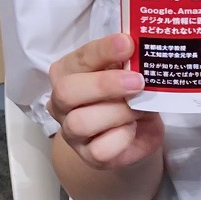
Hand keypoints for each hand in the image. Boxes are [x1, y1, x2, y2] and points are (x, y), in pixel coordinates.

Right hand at [48, 34, 163, 169]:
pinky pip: (100, 149)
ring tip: (139, 107)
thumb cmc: (127, 93)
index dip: (103, 50)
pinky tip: (133, 128)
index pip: (79, 58)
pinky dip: (123, 137)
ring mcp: (71, 131)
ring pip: (80, 122)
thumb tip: (138, 46)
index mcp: (66, 72)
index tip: (127, 43)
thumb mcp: (127, 71)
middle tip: (137, 81)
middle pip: (66, 92)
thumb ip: (126, 60)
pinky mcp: (88, 156)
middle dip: (103, 85)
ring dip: (117, 112)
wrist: (137, 131)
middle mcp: (61, 102)